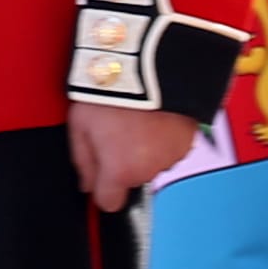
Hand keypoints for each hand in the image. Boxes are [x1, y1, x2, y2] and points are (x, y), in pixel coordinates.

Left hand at [68, 98, 202, 212]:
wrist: (150, 65)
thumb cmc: (112, 92)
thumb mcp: (79, 124)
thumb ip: (82, 161)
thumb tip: (86, 184)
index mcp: (120, 170)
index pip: (109, 203)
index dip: (103, 188)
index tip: (100, 173)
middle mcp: (149, 170)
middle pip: (132, 179)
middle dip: (125, 161)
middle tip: (117, 130)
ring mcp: (172, 156)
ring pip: (153, 163)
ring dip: (146, 148)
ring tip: (138, 118)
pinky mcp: (188, 140)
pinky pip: (171, 147)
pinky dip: (163, 136)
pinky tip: (155, 115)